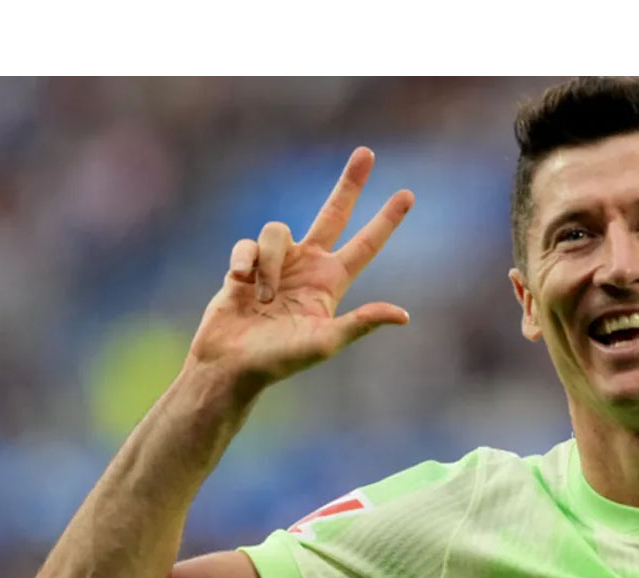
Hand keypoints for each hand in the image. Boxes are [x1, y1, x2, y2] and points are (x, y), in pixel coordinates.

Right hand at [187, 147, 413, 389]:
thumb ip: (361, 324)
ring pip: (278, 230)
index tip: (408, 195)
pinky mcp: (245, 264)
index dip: (386, 221)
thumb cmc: (280, 360)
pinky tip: (241, 287)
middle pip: (333, 213)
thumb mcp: (326, 342)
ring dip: (270, 263)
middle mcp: (307, 266)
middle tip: (367, 152)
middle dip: (350, 184)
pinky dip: (246, 264)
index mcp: (331, 282)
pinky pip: (248, 244)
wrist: (230, 364)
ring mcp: (277, 263)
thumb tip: (403, 316)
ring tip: (263, 298)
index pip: (366, 245)